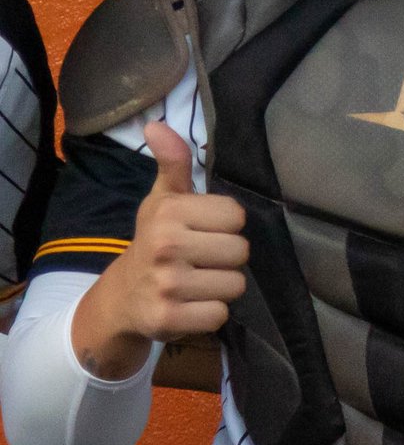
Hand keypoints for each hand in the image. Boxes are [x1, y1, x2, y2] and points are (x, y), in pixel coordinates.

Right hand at [72, 120, 247, 377]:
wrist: (122, 297)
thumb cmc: (154, 241)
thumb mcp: (163, 200)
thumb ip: (172, 163)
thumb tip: (157, 124)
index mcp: (169, 213)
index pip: (236, 215)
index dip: (226, 225)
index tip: (204, 230)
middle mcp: (166, 246)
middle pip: (241, 251)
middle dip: (227, 258)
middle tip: (202, 260)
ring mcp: (167, 285)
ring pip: (235, 285)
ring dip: (221, 286)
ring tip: (197, 281)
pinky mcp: (168, 319)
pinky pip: (220, 314)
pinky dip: (210, 313)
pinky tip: (191, 304)